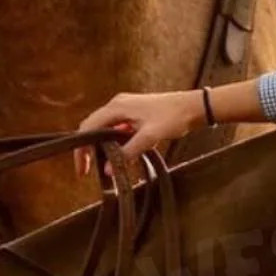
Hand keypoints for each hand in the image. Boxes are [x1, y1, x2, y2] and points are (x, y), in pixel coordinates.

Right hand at [73, 90, 203, 174]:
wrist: (193, 107)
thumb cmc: (174, 117)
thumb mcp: (150, 137)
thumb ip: (128, 151)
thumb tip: (109, 169)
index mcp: (116, 107)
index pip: (88, 128)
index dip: (82, 149)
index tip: (82, 169)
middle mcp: (117, 105)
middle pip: (93, 128)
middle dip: (88, 149)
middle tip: (88, 170)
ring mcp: (126, 108)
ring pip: (105, 129)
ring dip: (102, 147)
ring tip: (104, 166)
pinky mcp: (135, 114)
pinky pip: (118, 129)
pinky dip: (115, 143)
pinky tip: (122, 156)